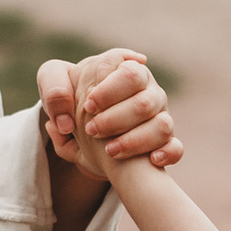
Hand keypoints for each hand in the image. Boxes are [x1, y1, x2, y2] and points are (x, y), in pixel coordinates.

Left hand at [36, 48, 183, 179]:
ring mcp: (160, 116)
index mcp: (125, 70)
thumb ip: (54, 90)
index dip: (109, 89)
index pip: (129, 70)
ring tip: (110, 150)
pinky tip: (152, 160)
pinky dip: (167, 153)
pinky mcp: (165, 142)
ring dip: (135, 140)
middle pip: (146, 100)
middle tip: (91, 130)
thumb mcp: (56, 88)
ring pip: (163, 125)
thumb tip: (65, 114)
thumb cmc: (72, 100)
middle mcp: (148, 91)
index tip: (88, 105)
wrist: (85, 129)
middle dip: (117, 117)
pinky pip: (176, 147)